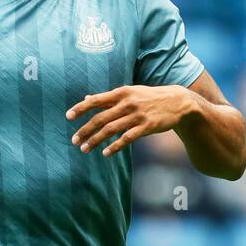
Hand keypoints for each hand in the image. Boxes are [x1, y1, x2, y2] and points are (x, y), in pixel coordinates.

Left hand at [66, 85, 196, 156]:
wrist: (178, 102)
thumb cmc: (149, 97)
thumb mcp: (130, 92)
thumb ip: (108, 98)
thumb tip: (86, 98)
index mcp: (122, 93)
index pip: (96, 100)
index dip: (81, 108)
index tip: (68, 117)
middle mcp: (128, 103)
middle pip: (101, 118)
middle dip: (85, 130)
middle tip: (74, 140)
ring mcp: (138, 115)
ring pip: (111, 130)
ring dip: (95, 141)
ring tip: (84, 149)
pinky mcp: (147, 127)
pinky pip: (127, 138)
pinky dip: (115, 146)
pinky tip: (105, 153)